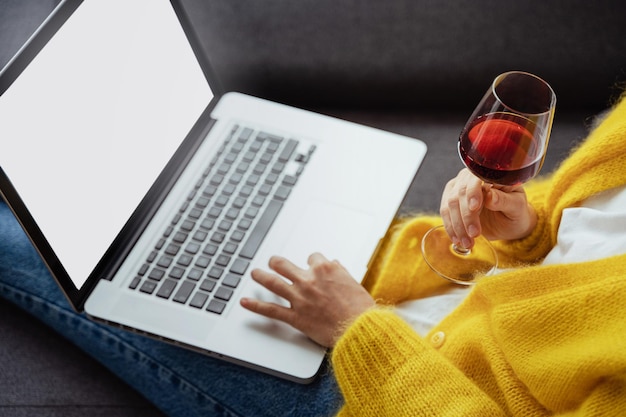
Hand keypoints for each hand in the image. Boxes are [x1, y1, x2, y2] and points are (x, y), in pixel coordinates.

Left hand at [240, 253, 374, 347]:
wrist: (359, 329)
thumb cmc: (360, 309)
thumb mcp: (353, 283)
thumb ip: (340, 272)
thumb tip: (334, 264)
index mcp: (325, 269)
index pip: (312, 258)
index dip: (312, 263)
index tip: (312, 267)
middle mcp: (308, 280)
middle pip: (284, 264)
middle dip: (276, 262)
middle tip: (273, 262)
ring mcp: (299, 298)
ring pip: (273, 282)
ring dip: (261, 276)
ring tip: (254, 273)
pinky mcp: (295, 317)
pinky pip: (271, 310)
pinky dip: (256, 306)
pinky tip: (245, 302)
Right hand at [440, 169, 536, 247]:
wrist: (508, 223)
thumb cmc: (516, 212)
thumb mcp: (516, 207)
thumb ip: (504, 200)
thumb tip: (490, 196)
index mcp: (490, 174)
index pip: (476, 178)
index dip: (473, 192)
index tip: (475, 208)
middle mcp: (471, 178)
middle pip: (461, 193)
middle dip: (466, 216)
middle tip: (474, 234)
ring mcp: (458, 188)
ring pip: (450, 204)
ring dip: (457, 225)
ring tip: (468, 243)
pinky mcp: (450, 200)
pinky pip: (445, 213)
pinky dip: (451, 228)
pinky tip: (457, 239)